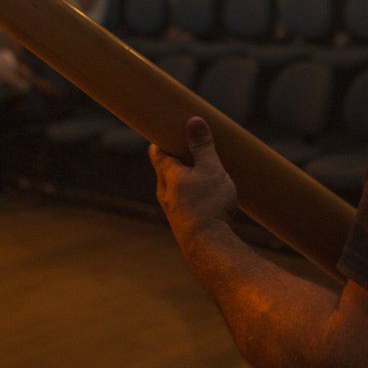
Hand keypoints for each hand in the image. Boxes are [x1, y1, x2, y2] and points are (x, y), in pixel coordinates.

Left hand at [150, 117, 236, 241]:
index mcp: (167, 174)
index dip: (161, 138)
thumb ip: (202, 146)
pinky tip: (208, 197)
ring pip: (175, 187)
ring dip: (186, 177)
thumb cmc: (208, 205)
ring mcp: (172, 209)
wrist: (207, 247)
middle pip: (166, 168)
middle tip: (193, 146)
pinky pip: (184, 202)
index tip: (170, 129)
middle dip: (177, 157)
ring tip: (205, 172)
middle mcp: (164, 191)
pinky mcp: (182, 222)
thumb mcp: (210, 169)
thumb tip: (194, 120)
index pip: (156, 150)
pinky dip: (192, 194)